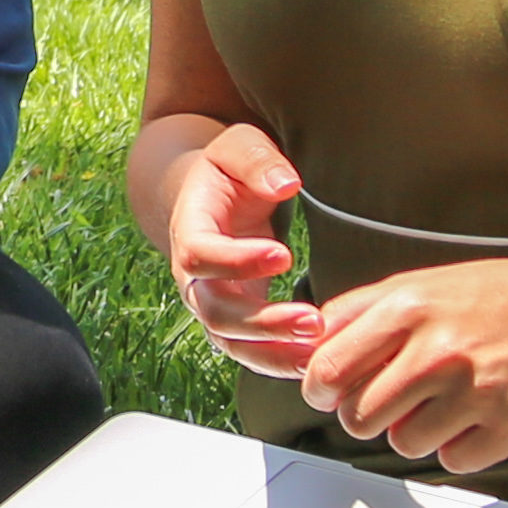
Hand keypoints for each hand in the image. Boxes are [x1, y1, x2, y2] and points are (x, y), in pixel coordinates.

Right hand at [159, 121, 327, 378]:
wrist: (211, 196)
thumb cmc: (229, 169)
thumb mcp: (239, 146)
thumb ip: (258, 160)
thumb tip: (286, 183)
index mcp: (188, 228)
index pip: (199, 254)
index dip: (236, 261)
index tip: (284, 255)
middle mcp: (192, 276)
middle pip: (215, 312)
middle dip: (263, 322)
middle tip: (313, 320)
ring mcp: (211, 302)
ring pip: (232, 343)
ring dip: (274, 353)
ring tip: (319, 352)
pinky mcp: (235, 321)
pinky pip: (251, 352)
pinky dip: (280, 361)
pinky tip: (317, 358)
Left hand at [292, 254, 507, 473]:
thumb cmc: (491, 298)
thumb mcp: (418, 285)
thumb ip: (357, 313)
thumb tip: (304, 348)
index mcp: (408, 307)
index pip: (328, 369)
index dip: (319, 389)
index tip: (329, 392)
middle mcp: (439, 350)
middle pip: (358, 416)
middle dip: (363, 415)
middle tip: (386, 400)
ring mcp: (477, 392)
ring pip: (403, 444)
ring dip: (412, 431)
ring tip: (440, 401)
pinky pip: (451, 463)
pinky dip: (456, 448)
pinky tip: (473, 417)